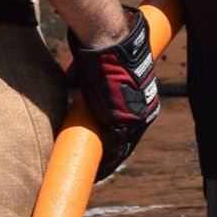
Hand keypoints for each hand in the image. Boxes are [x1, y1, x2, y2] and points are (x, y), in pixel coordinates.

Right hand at [69, 9, 158, 181]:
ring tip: (98, 173)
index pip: (131, 125)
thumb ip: (93, 79)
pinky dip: (107, 164)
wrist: (111, 44)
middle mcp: (144, 110)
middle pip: (129, 139)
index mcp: (144, 99)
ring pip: (123, 148)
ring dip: (110, 162)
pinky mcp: (123, 124)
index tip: (107, 145)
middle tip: (102, 165)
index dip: (119, 137)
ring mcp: (136, 118)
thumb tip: (71, 76)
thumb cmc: (105, 51)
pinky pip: (115, 151)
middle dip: (115, 153)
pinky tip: (99, 173)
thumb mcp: (104, 70)